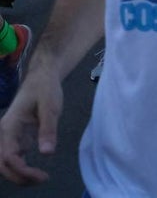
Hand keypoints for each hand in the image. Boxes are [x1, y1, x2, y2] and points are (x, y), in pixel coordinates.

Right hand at [0, 70, 63, 185]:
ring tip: (39, 178)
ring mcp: (9, 136)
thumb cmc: (45, 89)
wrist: (42, 78)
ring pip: (5, 163)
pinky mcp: (16, 138)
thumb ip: (48, 129)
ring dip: (18, 174)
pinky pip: (13, 157)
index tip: (41, 175)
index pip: (8, 156)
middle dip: (18, 177)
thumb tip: (47, 153)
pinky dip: (21, 168)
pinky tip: (35, 172)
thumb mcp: (50, 107)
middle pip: (1, 164)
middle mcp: (4, 134)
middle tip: (41, 179)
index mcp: (9, 126)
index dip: (22, 170)